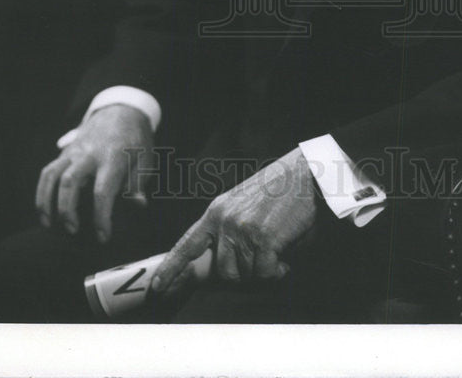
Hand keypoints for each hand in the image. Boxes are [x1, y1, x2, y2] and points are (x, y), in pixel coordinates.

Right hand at [35, 104, 153, 242]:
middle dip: (67, 210)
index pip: (103, 191)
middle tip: (73, 231)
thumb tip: (139, 205)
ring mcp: (75, 151)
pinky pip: (48, 171)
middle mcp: (91, 153)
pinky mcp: (66, 151)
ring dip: (47, 201)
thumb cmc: (136, 141)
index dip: (101, 216)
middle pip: (70, 182)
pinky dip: (42, 191)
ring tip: (49, 224)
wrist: (122, 110)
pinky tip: (44, 210)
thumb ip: (138, 183)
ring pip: (53, 175)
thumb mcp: (145, 159)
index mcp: (114, 157)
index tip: (102, 236)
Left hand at [152, 147, 316, 290]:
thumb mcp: (244, 203)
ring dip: (261, 271)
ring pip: (244, 275)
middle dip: (242, 274)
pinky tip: (284, 258)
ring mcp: (243, 230)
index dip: (171, 268)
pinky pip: (264, 273)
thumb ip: (230, 230)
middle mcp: (225, 221)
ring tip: (275, 254)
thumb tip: (227, 264)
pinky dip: (277, 271)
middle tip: (261, 262)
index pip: (188, 244)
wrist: (305, 174)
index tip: (157, 287)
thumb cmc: (280, 190)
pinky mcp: (263, 239)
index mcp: (217, 211)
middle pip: (222, 272)